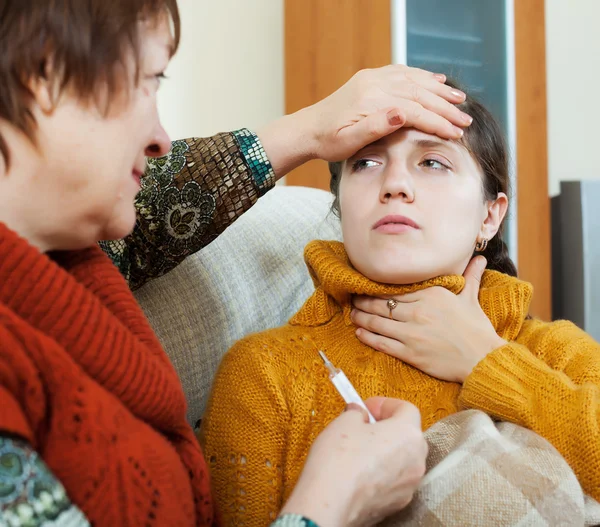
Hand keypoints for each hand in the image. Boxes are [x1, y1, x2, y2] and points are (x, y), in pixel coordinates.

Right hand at [280, 397, 427, 526]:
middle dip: (387, 427)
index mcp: (408, 434)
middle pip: (408, 435)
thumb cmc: (339, 460)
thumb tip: (359, 414)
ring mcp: (409, 486)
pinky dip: (381, 473)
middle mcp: (416, 461)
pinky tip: (359, 472)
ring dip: (385, 451)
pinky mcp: (397, 504)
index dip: (385, 405)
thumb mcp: (344, 422)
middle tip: (363, 426)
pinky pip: (393, 480)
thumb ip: (357, 413)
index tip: (367, 408)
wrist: (329, 503)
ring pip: (402, 460)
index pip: (407, 409)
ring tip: (358, 450)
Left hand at [304, 65, 471, 161]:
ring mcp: (373, 79)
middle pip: (419, 94)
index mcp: (371, 102)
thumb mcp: (349, 142)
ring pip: (414, 80)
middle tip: (466, 120)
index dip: (438, 122)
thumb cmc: (328, 142)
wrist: (308, 129)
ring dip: (439, 90)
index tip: (456, 133)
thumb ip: (375, 127)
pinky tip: (436, 81)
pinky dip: (422, 76)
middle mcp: (374, 84)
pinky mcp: (370, 79)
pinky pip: (402, 72)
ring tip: (460, 100)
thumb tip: (403, 113)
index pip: (414, 110)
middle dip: (445, 108)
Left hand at [351, 257, 506, 382]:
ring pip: (377, 322)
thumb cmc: (477, 329)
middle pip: (381, 304)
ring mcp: (412, 333)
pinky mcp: (410, 353)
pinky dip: (368, 337)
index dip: (377, 288)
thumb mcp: (471, 298)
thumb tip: (479, 258)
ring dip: (361, 317)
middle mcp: (418, 311)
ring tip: (353, 314)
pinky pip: (382, 343)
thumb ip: (470, 276)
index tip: (366, 286)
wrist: (483, 359)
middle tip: (353, 299)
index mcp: (431, 295)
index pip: (395, 288)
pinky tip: (359, 333)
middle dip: (364, 301)